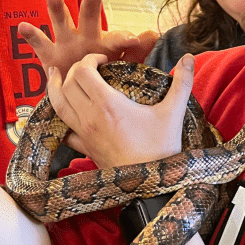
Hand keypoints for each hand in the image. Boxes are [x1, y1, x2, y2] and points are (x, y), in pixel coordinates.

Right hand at [17, 0, 157, 79]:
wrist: (81, 96)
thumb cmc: (106, 78)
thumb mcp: (122, 67)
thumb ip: (137, 52)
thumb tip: (154, 33)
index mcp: (107, 43)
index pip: (118, 39)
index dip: (125, 38)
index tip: (135, 39)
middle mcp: (86, 37)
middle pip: (89, 19)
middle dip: (91, 7)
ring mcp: (67, 43)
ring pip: (62, 24)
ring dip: (58, 11)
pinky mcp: (50, 55)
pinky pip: (40, 43)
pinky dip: (32, 35)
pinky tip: (24, 26)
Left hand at [47, 53, 194, 167]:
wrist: (151, 185)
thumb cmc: (161, 149)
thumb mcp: (173, 113)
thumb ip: (182, 83)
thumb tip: (188, 58)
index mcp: (108, 104)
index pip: (83, 72)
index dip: (89, 59)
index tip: (103, 60)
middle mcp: (90, 117)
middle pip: (67, 84)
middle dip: (74, 70)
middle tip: (88, 68)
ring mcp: (84, 134)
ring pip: (57, 105)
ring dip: (55, 88)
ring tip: (57, 77)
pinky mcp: (84, 149)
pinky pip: (63, 130)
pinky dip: (59, 117)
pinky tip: (64, 113)